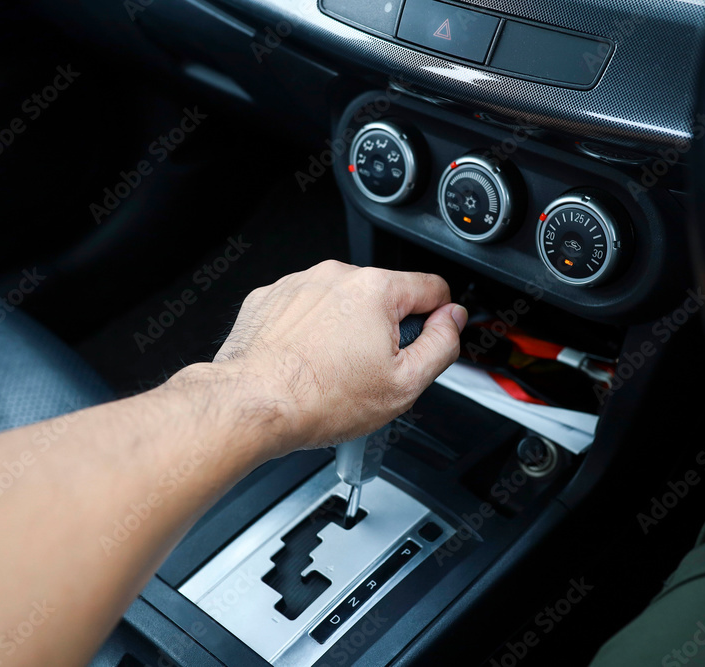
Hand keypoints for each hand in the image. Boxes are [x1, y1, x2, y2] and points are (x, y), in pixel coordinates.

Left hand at [205, 260, 465, 456]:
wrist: (252, 406)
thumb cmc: (320, 399)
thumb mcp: (405, 385)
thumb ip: (442, 345)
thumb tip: (452, 321)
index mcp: (375, 289)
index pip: (432, 288)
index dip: (440, 317)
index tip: (430, 338)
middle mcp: (336, 276)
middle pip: (383, 296)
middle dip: (385, 329)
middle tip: (372, 370)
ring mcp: (299, 285)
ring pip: (341, 303)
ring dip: (345, 329)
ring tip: (332, 371)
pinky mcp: (269, 299)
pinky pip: (304, 310)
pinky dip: (309, 331)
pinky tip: (306, 362)